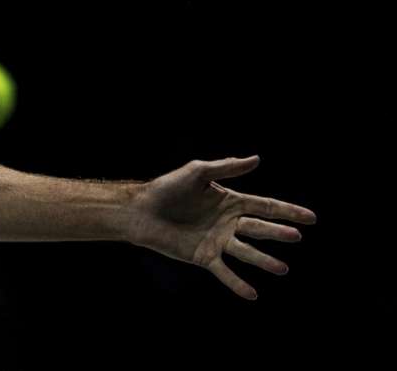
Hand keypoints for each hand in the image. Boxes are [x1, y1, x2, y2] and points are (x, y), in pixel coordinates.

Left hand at [124, 156, 316, 300]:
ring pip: (247, 252)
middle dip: (278, 233)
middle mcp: (229, 223)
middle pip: (259, 228)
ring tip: (282, 269)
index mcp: (231, 202)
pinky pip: (225, 272)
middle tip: (296, 237)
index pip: (265, 206)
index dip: (288, 211)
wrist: (141, 210)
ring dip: (264, 260)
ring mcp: (218, 241)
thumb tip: (257, 159)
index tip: (311, 218)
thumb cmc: (168, 188)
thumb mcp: (197, 172)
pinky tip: (252, 294)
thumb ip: (226, 167)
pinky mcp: (204, 257)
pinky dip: (237, 283)